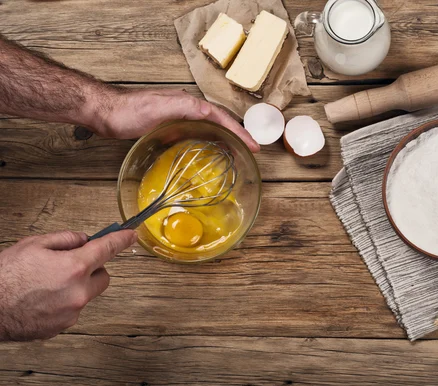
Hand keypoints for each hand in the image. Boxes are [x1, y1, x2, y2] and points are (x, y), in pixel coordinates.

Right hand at [0, 230, 135, 340]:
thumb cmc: (4, 277)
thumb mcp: (34, 245)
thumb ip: (65, 239)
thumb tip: (83, 240)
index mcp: (74, 267)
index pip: (108, 249)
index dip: (121, 240)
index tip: (130, 235)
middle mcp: (79, 292)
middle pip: (103, 277)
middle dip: (91, 269)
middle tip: (68, 265)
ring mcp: (72, 312)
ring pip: (86, 294)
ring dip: (76, 287)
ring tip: (46, 284)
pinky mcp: (62, 327)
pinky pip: (72, 309)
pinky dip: (63, 302)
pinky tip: (41, 299)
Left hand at [92, 88, 259, 151]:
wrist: (105, 112)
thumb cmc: (129, 111)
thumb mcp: (160, 108)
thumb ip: (185, 107)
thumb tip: (209, 112)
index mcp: (188, 103)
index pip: (221, 117)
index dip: (239, 131)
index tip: (253, 145)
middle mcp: (186, 107)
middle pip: (219, 120)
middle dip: (237, 134)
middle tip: (250, 149)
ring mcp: (177, 116)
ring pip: (208, 126)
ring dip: (224, 137)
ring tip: (235, 151)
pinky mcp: (167, 125)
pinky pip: (195, 132)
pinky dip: (207, 140)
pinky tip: (205, 150)